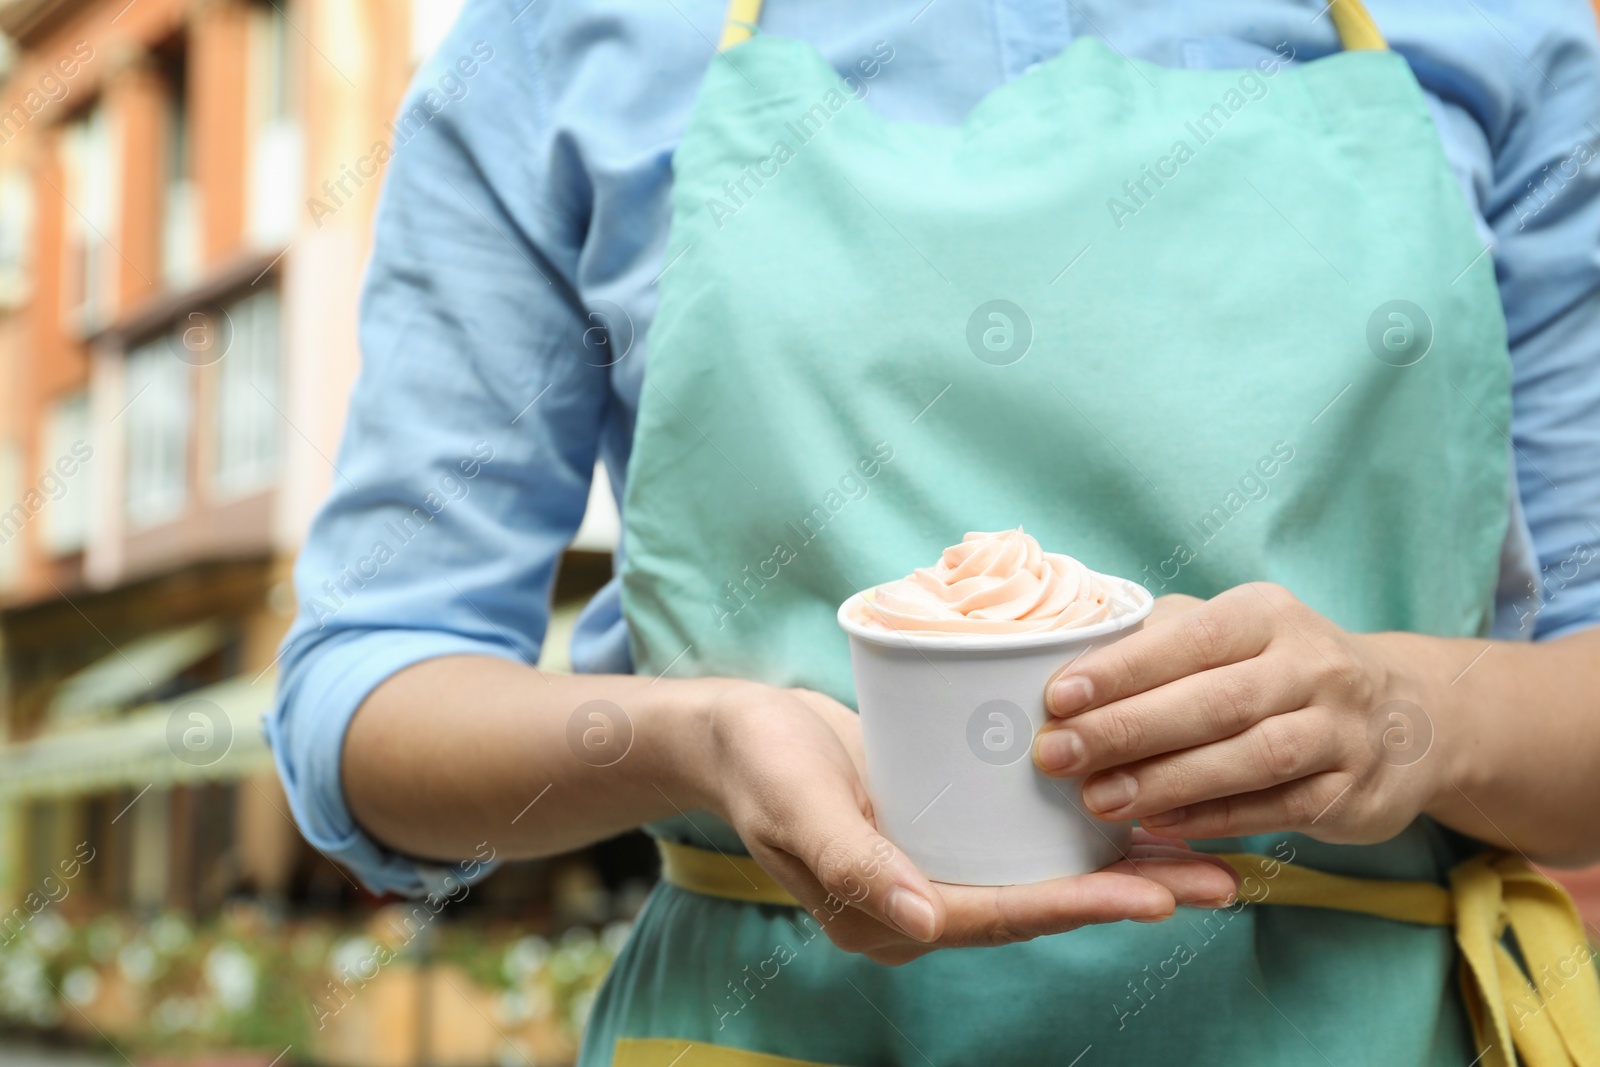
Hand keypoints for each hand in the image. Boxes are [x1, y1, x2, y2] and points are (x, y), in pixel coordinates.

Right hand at [701, 683, 1240, 965]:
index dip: (1077, 906)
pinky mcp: (945, 833)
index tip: (1155, 895)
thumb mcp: (797, 805)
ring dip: (1123, 867)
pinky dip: (1082, 834)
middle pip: (1039, 905)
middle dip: (1129, 893)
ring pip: (1042, 878)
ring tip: (1209, 857)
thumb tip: (921, 922)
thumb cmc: (759, 762)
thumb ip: (855, 863)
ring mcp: (934, 870)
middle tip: (1223, 881)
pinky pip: (1023, 844)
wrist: (734, 733)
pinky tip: (1139, 812)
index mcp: (886, 914)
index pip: (996, 916)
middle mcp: (919, 904)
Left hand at [1033, 582, 1439, 844]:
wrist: (1404, 716)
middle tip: (1057, 756)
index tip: (1057, 697)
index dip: (1121, 669)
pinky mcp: (1353, 791)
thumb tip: (1064, 661)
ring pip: (1249, 757)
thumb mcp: (1229, 633)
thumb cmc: (1276, 668)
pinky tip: (1158, 826)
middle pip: (1214, 701)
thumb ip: (1158, 640)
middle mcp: (1314, 665)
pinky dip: (1213, 818)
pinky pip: (1275, 807)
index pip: (1189, 637)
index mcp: (1269, 614)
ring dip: (1167, 782)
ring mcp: (1341, 730)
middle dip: (1127, 730)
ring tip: (1098, 800)